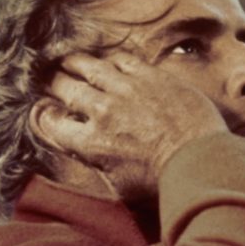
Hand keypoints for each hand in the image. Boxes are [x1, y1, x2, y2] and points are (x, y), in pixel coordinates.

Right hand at [32, 52, 227, 198]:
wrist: (200, 162)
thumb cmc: (162, 183)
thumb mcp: (119, 186)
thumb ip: (97, 164)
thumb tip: (84, 152)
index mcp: (90, 143)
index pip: (51, 122)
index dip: (44, 114)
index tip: (46, 111)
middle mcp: (101, 111)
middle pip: (64, 87)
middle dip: (52, 82)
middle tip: (49, 79)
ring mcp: (126, 90)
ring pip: (88, 66)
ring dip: (73, 62)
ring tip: (67, 60)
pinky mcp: (150, 76)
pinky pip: (121, 59)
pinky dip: (109, 59)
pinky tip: (107, 60)